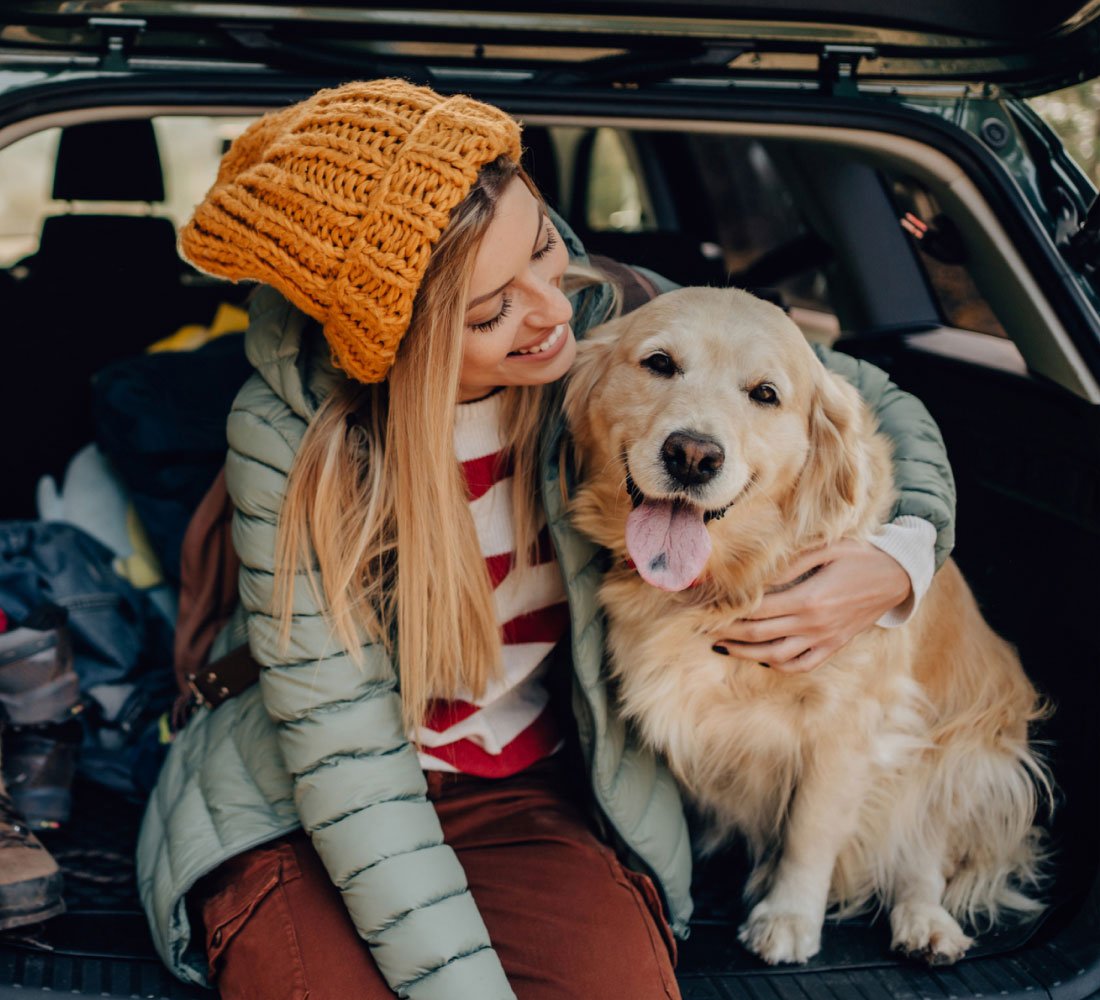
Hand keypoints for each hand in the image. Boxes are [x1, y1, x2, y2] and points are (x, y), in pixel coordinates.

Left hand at [710, 539, 911, 673]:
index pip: (758, 610)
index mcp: (809, 598)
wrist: (897, 577)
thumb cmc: (859, 556)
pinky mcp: (833, 647)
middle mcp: (814, 624)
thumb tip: (756, 578)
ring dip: (746, 653)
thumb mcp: (825, 549)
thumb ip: (789, 564)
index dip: (730, 612)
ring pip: (776, 656)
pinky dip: (778, 664)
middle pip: (760, 634)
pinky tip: (762, 658)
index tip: (709, 609)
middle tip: (705, 629)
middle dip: (729, 633)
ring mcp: (824, 640)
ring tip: (723, 647)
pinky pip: (801, 664)